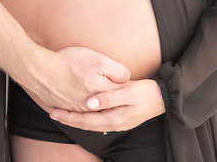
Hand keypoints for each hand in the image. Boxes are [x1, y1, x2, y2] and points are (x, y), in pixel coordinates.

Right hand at [17, 47, 130, 113]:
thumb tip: (127, 78)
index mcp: (103, 93)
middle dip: (114, 98)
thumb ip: (117, 71)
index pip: (121, 93)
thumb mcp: (99, 60)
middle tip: (117, 90)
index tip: (128, 82)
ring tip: (101, 97)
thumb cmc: (69, 63)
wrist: (41, 71)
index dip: (125, 86)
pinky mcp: (66, 108)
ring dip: (99, 105)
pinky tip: (83, 103)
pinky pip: (78, 111)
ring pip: (94, 109)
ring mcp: (78, 108)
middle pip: (108, 103)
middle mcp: (92, 106)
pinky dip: (83, 108)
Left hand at [49, 79, 164, 132]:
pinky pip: (97, 120)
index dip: (69, 117)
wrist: (164, 98)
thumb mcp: (128, 92)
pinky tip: (82, 112)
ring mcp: (116, 123)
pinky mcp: (119, 118)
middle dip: (69, 119)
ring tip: (63, 113)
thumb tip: (89, 104)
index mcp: (114, 119)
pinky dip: (86, 117)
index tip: (54, 112)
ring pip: (91, 123)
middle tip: (52, 113)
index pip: (85, 120)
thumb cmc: (146, 93)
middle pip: (86, 124)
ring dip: (76, 118)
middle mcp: (113, 124)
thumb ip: (108, 98)